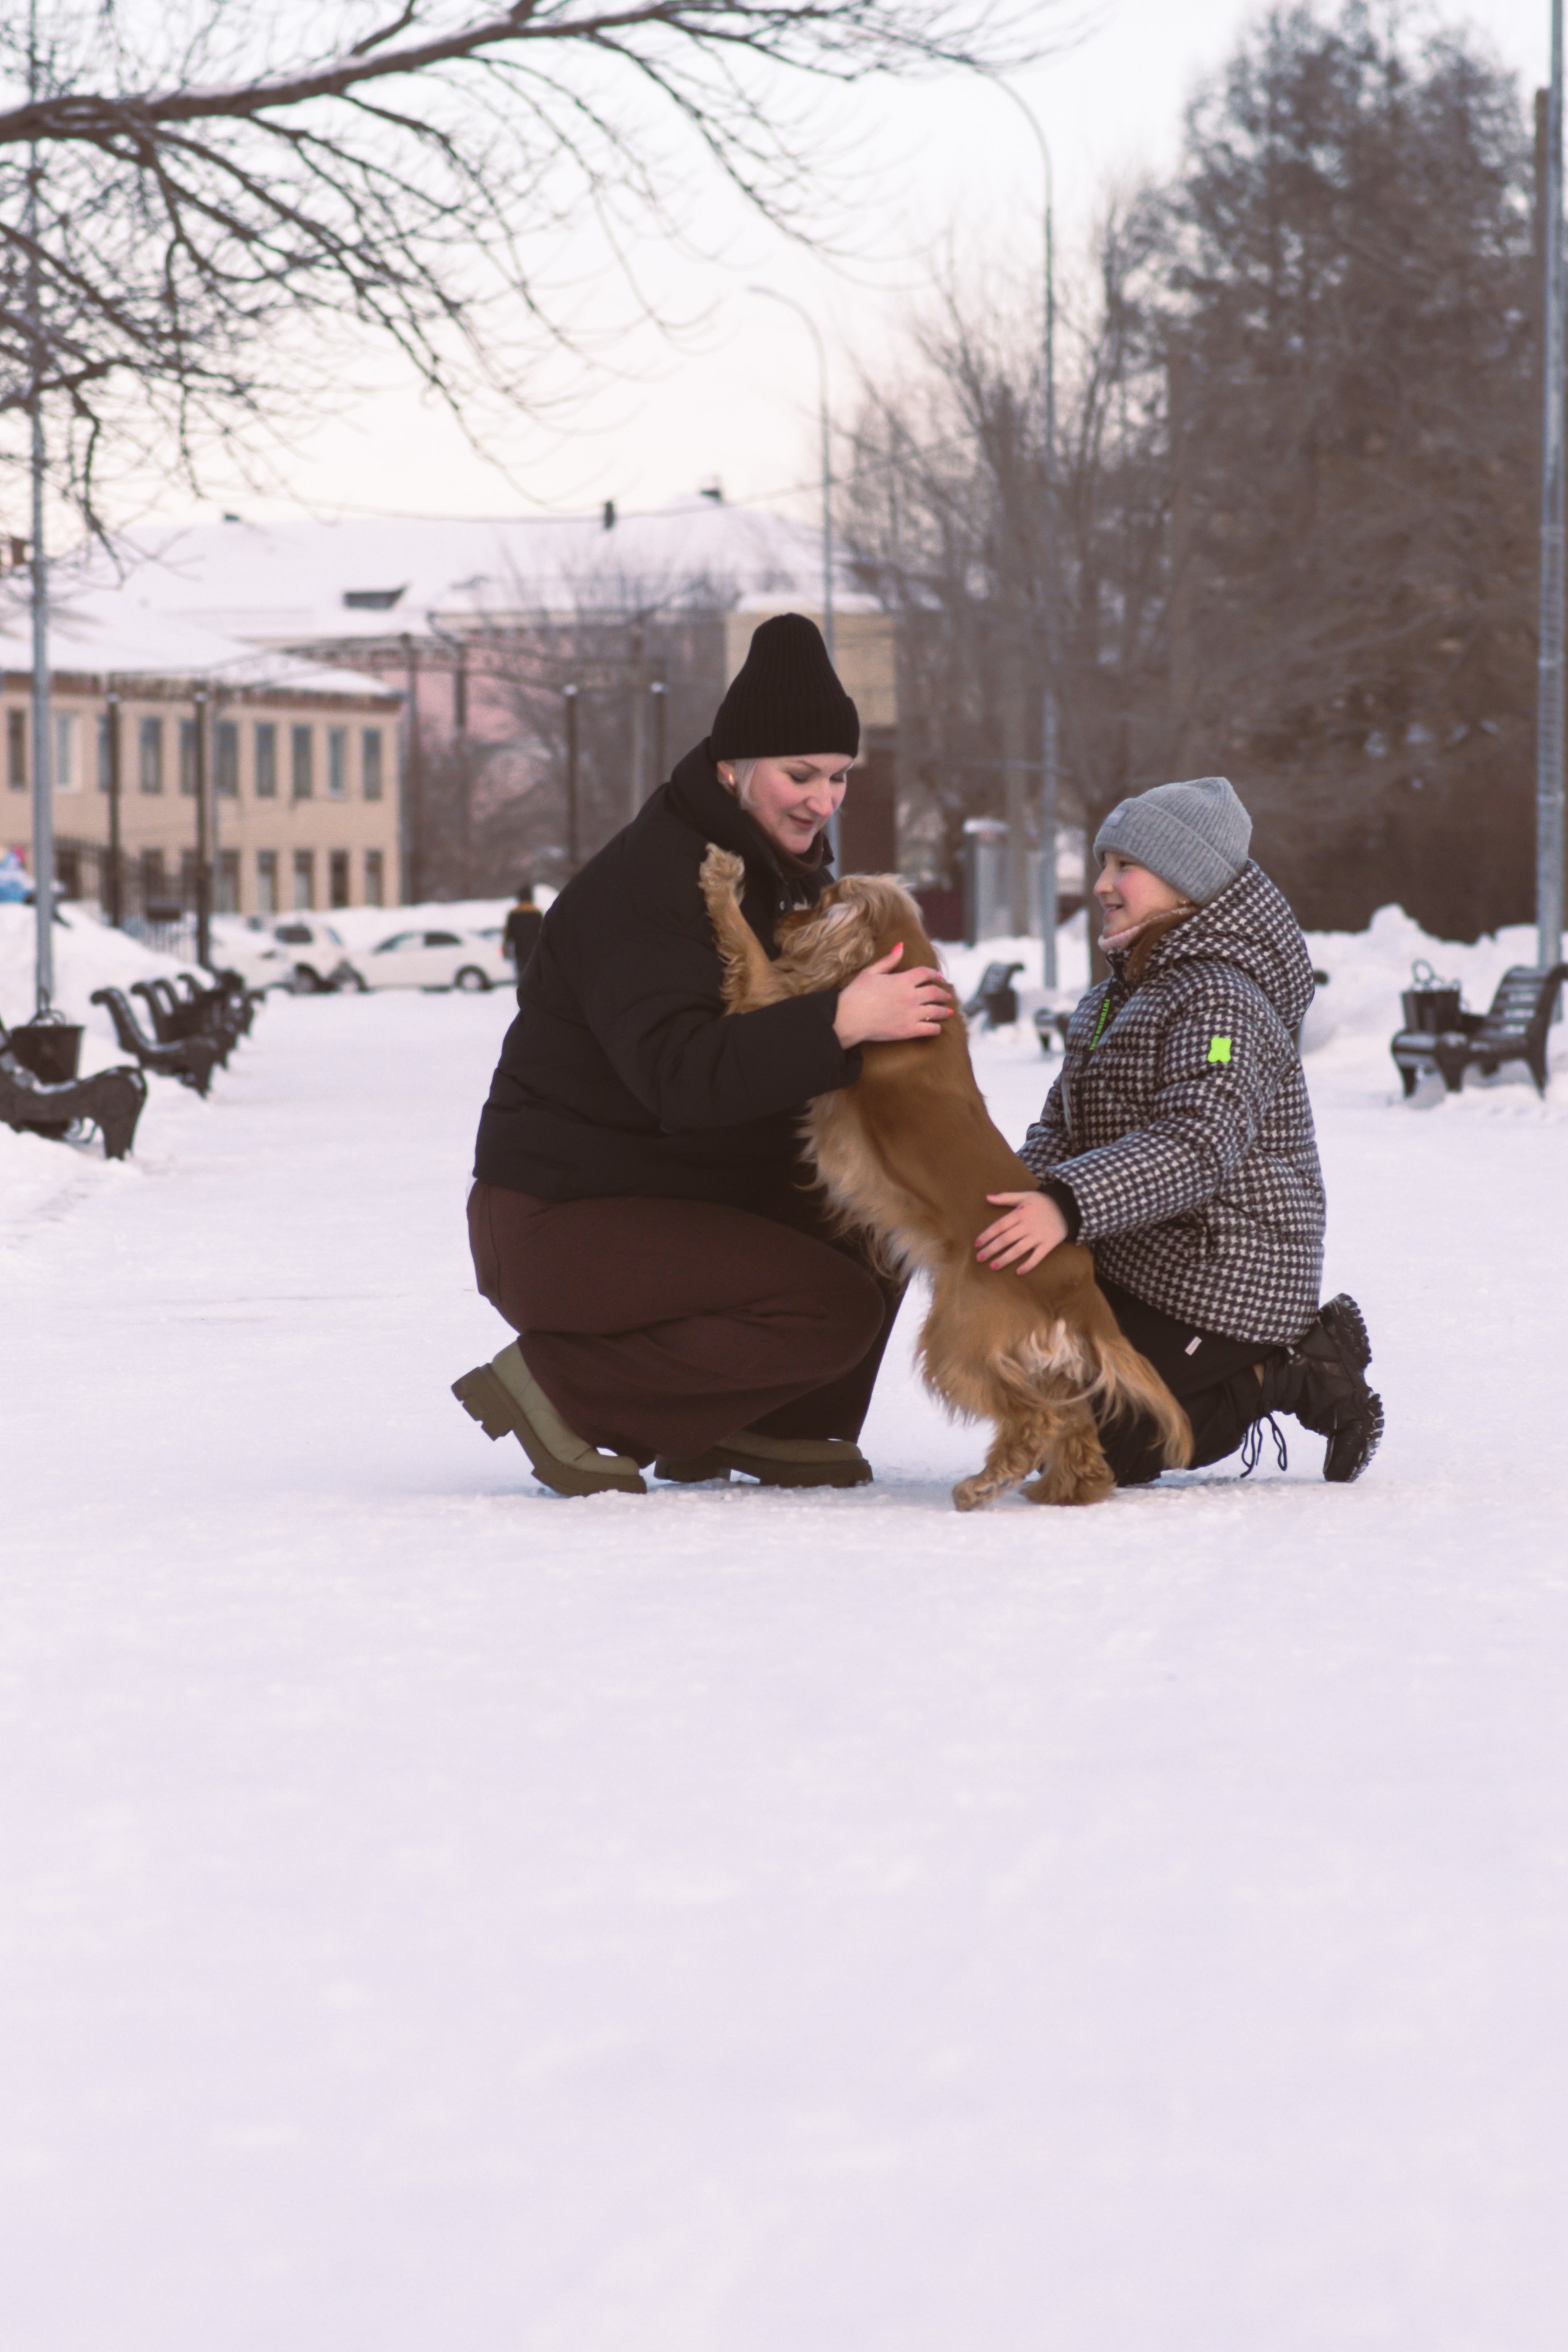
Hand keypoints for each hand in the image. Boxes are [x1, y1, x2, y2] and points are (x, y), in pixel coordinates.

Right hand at [833, 942, 953, 1048]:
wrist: (849, 1017)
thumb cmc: (856, 994)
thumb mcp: (871, 972)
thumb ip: (889, 960)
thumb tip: (901, 946)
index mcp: (903, 980)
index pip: (925, 973)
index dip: (934, 974)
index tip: (939, 977)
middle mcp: (911, 996)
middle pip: (935, 992)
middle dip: (944, 994)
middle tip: (948, 996)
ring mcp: (911, 1014)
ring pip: (936, 1011)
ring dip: (944, 1011)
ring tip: (948, 1012)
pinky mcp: (908, 1030)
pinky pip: (930, 1029)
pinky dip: (936, 1028)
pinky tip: (937, 1028)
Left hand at [974, 1189, 1067, 1274]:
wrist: (1069, 1206)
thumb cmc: (1043, 1201)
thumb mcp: (1025, 1195)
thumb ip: (1005, 1197)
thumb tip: (987, 1197)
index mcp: (1020, 1213)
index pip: (999, 1226)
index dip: (987, 1235)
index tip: (977, 1244)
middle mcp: (1027, 1225)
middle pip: (1006, 1239)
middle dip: (991, 1249)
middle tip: (979, 1258)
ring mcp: (1038, 1235)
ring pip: (1018, 1250)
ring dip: (1005, 1259)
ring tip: (993, 1266)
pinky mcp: (1049, 1244)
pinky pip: (1037, 1257)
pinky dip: (1028, 1265)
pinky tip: (1018, 1272)